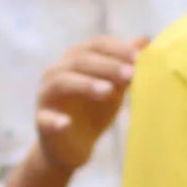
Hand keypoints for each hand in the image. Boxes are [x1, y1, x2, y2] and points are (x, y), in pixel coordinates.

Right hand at [35, 36, 146, 171]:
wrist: (74, 145)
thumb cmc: (95, 110)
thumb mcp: (115, 87)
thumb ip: (125, 65)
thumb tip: (144, 40)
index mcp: (77, 59)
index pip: (96, 45)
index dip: (117, 49)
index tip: (139, 58)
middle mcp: (57, 72)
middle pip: (79, 60)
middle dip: (107, 66)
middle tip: (130, 74)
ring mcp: (46, 95)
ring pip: (61, 82)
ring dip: (85, 84)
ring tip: (109, 91)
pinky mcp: (41, 120)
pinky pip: (45, 118)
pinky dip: (55, 120)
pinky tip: (66, 123)